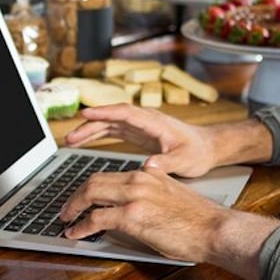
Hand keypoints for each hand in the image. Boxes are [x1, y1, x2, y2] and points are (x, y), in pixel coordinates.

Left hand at [58, 166, 279, 275]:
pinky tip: (76, 234)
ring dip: (73, 208)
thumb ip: (147, 197)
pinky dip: (82, 227)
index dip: (89, 188)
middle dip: (75, 196)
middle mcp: (138, 180)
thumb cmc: (197, 220)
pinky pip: (97, 219)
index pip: (108, 175)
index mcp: (147, 174)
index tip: (81, 198)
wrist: (214, 228)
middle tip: (66, 209)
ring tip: (66, 220)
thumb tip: (127, 210)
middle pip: (93, 181)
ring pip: (91, 194)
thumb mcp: (169, 197)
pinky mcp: (133, 216)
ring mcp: (135, 196)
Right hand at [65, 103, 218, 177]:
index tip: (86, 115)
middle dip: (90, 125)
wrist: (209, 148)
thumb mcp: (185, 160)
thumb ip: (166, 162)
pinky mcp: (139, 133)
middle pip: (112, 118)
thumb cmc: (198, 152)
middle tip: (70, 136)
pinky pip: (114, 130)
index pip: (125, 113)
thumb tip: (149, 166)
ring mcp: (141, 126)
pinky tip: (86, 141)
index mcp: (155, 122)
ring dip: (91, 130)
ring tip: (70, 140)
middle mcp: (145, 120)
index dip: (104, 113)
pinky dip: (99, 134)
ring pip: (110, 123)